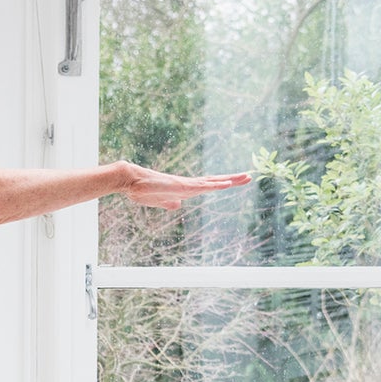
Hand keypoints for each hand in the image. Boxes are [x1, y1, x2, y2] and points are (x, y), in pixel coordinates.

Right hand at [118, 161, 251, 209]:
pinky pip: (202, 186)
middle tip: (250, 176)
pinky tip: (226, 183)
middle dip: (232, 179)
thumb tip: (178, 205)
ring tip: (246, 176)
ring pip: (211, 182)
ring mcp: (185, 184)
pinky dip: (215, 184)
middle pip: (214, 181)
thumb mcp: (159, 201)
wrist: (130, 181)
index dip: (221, 184)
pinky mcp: (180, 185)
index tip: (235, 181)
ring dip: (229, 180)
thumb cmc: (141, 191)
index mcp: (184, 189)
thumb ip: (169, 203)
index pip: (208, 185)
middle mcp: (188, 184)